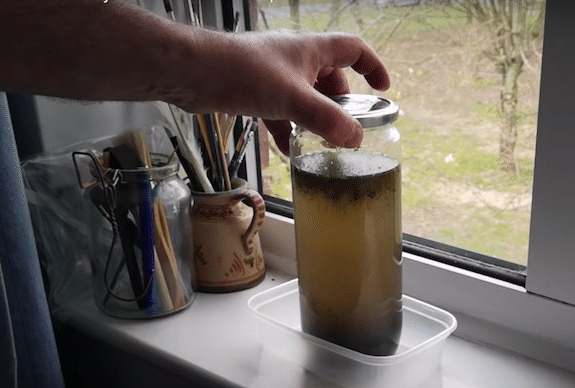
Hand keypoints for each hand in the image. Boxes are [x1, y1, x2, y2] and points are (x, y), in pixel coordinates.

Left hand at [169, 29, 390, 154]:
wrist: (191, 73)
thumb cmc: (242, 72)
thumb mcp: (291, 99)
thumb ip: (325, 120)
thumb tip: (356, 140)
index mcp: (312, 49)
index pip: (354, 49)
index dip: (373, 66)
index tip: (383, 89)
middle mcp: (296, 59)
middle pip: (331, 80)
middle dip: (341, 106)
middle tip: (346, 131)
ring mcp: (275, 75)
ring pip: (306, 98)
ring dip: (314, 121)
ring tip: (321, 146)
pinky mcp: (256, 91)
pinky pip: (282, 111)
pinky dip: (288, 129)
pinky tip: (288, 151)